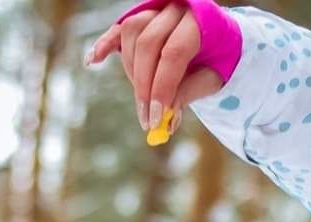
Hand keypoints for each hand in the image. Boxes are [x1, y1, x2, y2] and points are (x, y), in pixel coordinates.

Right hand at [86, 2, 223, 131]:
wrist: (218, 34)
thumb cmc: (218, 58)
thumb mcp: (212, 78)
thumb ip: (188, 94)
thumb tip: (165, 121)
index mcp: (200, 20)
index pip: (173, 54)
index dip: (162, 88)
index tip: (155, 119)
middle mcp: (175, 8)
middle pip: (148, 44)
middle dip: (144, 87)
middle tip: (146, 119)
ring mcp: (155, 8)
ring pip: (131, 34)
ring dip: (131, 71)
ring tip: (142, 96)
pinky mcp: (140, 15)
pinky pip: (118, 29)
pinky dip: (104, 45)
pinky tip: (93, 61)